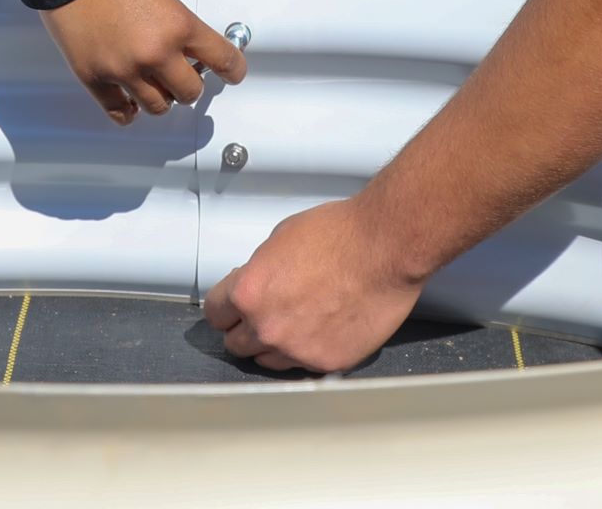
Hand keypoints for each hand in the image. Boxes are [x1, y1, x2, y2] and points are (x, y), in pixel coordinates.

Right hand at [39, 0, 246, 123]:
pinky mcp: (96, 78)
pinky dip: (129, 111)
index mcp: (178, 26)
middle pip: (190, 92)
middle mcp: (155, 54)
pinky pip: (120, 112)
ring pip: (158, 107)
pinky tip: (131, 102)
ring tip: (153, 85)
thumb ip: (177, 22)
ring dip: (161, 98)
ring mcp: (124, 70)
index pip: (222, 59)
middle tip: (183, 75)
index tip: (233, 73)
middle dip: (190, 84)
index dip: (233, 70)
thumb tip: (184, 45)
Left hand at [203, 196, 424, 374]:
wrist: (385, 249)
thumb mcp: (280, 239)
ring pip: (267, 361)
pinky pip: (302, 366)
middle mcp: (267, 327)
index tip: (231, 308)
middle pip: (236, 344)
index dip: (225, 307)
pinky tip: (319, 331)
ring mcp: (297, 350)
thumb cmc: (340, 235)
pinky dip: (306, 352)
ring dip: (274, 345)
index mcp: (249, 293)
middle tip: (265, 315)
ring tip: (295, 324)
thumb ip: (260, 272)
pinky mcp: (326, 363)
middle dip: (246, 328)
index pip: (216, 314)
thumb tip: (258, 287)